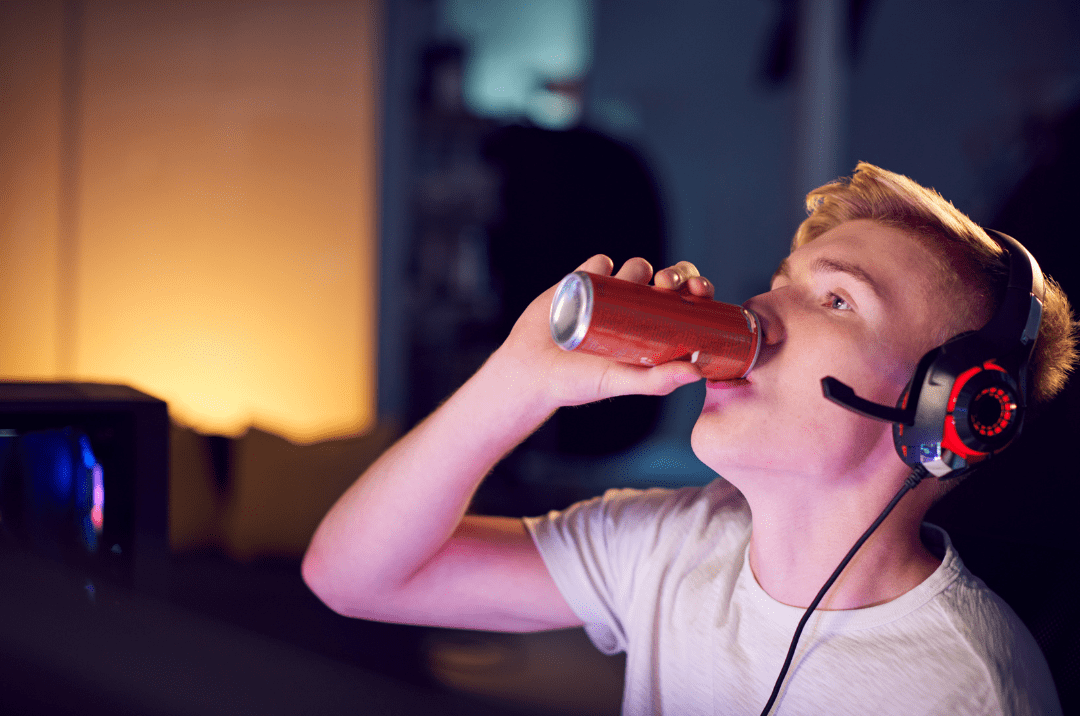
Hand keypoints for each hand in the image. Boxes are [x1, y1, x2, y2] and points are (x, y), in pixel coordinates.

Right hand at [490, 255, 713, 411]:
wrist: (528, 370)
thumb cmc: (576, 384)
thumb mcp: (619, 382)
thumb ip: (655, 381)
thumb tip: (697, 373)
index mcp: (654, 334)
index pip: (688, 305)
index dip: (698, 292)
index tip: (697, 292)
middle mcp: (636, 311)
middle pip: (668, 281)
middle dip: (674, 275)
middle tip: (665, 285)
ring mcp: (610, 294)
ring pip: (636, 268)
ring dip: (640, 268)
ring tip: (631, 283)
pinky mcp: (582, 281)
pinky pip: (600, 263)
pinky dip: (603, 263)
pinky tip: (602, 273)